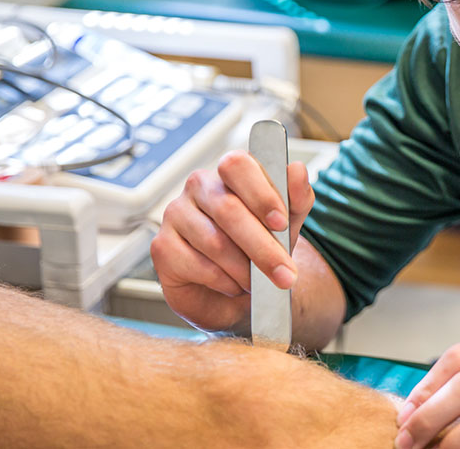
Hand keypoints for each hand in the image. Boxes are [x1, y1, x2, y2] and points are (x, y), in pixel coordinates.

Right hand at [150, 150, 313, 332]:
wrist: (239, 294)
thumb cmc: (261, 250)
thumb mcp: (289, 225)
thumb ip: (296, 198)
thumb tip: (297, 170)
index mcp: (231, 173)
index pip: (238, 165)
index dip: (260, 193)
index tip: (281, 223)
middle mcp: (199, 186)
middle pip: (227, 209)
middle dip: (262, 247)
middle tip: (285, 273)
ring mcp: (175, 214)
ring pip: (214, 242)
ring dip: (244, 270)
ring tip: (258, 282)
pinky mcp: (162, 247)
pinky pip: (197, 265)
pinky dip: (224, 282)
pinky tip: (233, 285)